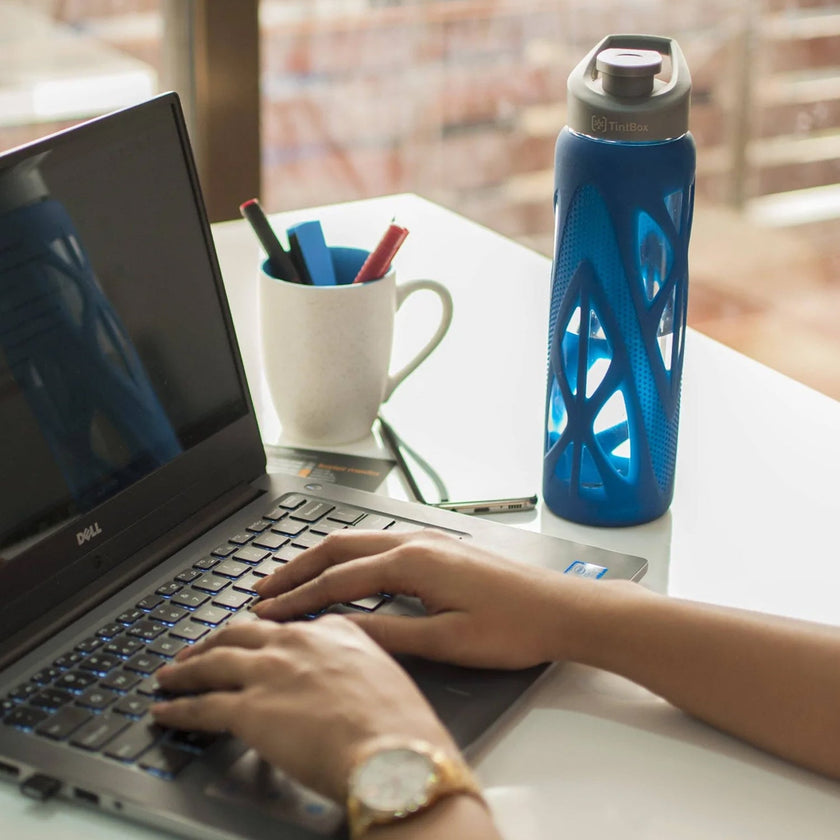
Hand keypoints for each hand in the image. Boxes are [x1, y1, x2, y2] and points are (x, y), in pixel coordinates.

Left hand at [150, 616, 454, 801]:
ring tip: (169, 675)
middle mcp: (297, 643)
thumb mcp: (386, 676)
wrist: (394, 752)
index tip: (252, 638)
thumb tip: (347, 684)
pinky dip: (177, 708)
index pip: (287, 626)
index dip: (262, 633)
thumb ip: (358, 668)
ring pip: (213, 662)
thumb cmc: (400, 726)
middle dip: (213, 641)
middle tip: (197, 651)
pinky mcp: (248, 708)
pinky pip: (201, 706)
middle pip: (241, 633)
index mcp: (334, 631)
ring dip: (185, 670)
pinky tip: (164, 710)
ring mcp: (270, 671)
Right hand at [252, 529, 595, 668]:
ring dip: (321, 560)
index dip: (298, 599)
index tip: (266, 614)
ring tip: (291, 579)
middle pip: (339, 548)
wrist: (564, 609)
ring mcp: (429, 541)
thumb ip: (389, 633)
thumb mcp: (447, 641)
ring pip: (358, 543)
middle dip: (296, 567)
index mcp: (412, 562)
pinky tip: (343, 573)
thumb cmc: (514, 628)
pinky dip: (349, 558)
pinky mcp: (440, 549)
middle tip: (262, 587)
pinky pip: (379, 546)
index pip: (338, 580)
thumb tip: (340, 631)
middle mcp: (415, 542)